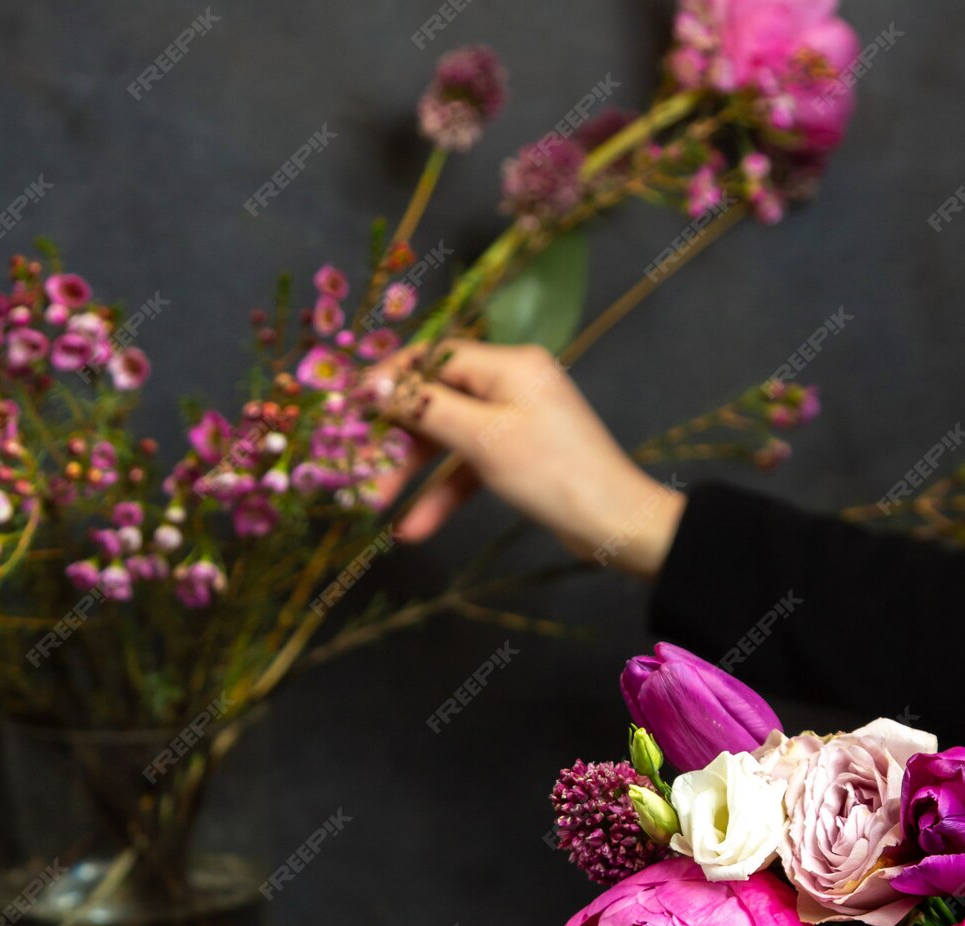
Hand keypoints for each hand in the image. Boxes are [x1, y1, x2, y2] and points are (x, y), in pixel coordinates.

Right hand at [368, 341, 685, 576]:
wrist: (616, 526)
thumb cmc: (554, 474)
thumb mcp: (483, 439)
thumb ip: (427, 409)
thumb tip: (374, 384)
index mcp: (508, 365)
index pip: (434, 358)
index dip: (388, 380)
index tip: (348, 404)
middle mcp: (512, 386)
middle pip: (438, 400)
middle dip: (398, 437)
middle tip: (358, 463)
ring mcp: (517, 423)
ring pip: (450, 440)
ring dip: (415, 474)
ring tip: (377, 504)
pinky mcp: (520, 459)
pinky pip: (471, 469)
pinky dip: (445, 495)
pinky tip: (416, 528)